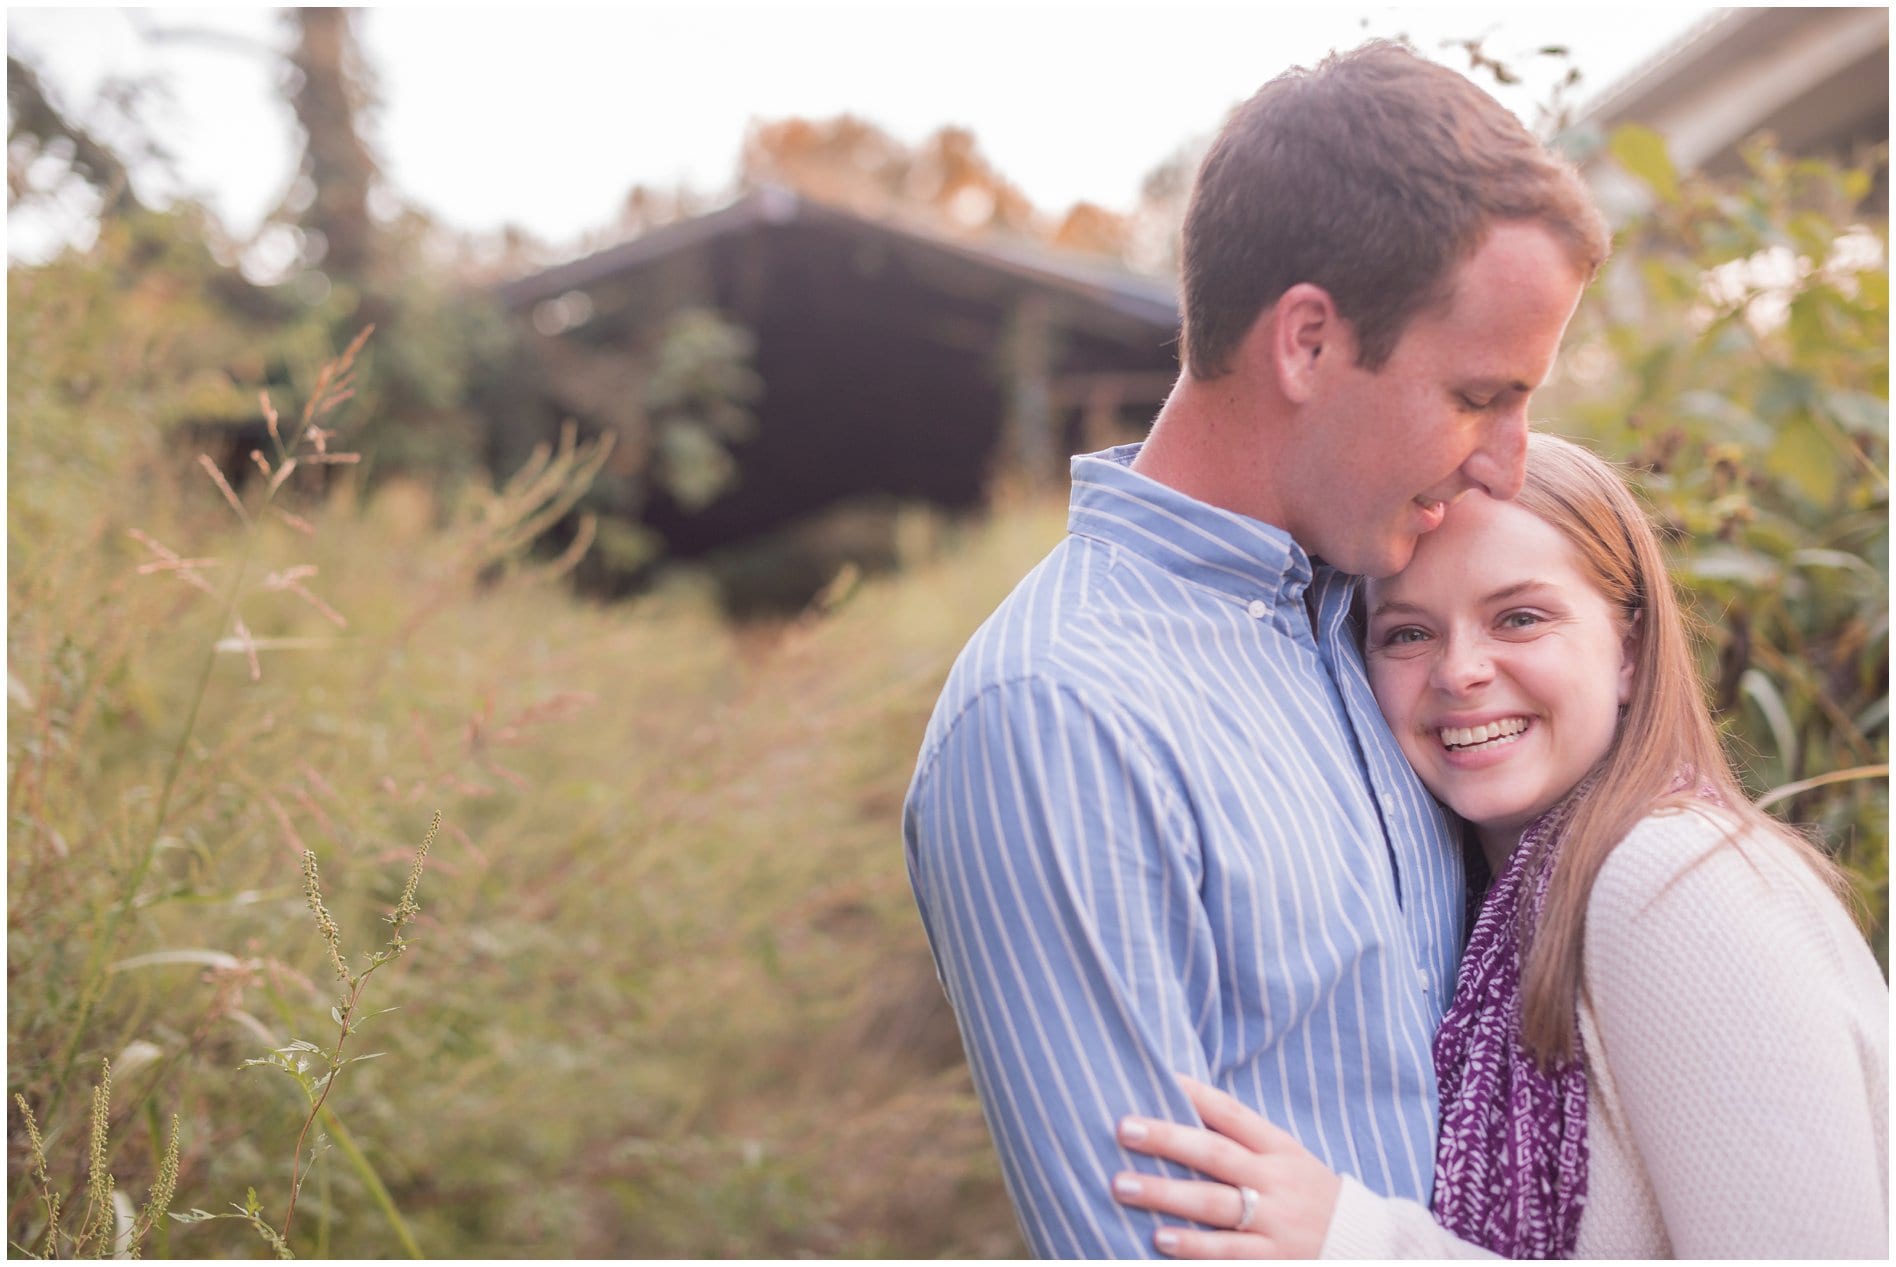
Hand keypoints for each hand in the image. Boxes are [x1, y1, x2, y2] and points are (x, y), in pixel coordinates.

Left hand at [1111, 1074, 1341, 1258]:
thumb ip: (1240, 1141)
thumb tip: (1179, 1109)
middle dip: (1167, 1140)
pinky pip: (1230, 1254)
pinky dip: (1195, 1248)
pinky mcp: (1274, 1260)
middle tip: (1123, 1129)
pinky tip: (1161, 1242)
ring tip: (1125, 1187)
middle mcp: (1276, 1181)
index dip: (1196, 1094)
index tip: (1158, 1078)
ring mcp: (1276, 1223)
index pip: (1232, 1114)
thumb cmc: (1308, 1195)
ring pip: (1216, 1206)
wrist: (1366, 1244)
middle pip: (1216, 1155)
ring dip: (1167, 1196)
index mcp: (1278, 1149)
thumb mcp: (1286, 1159)